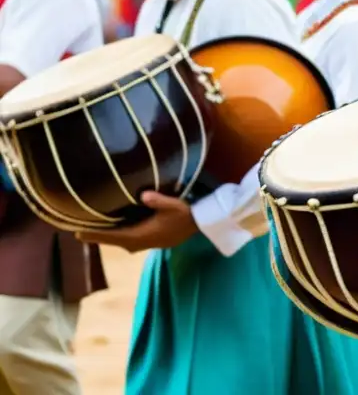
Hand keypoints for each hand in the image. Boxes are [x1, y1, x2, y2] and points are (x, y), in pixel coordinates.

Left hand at [76, 191, 198, 252]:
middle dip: (97, 235)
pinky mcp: (148, 242)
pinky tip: (115, 227)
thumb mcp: (174, 205)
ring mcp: (143, 244)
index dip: (95, 235)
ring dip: (107, 235)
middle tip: (80, 228)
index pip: (113, 236)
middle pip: (112, 240)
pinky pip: (127, 239)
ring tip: (93, 227)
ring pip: (119, 241)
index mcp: (141, 235)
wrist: (199, 226)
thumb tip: (144, 194)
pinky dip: (118, 234)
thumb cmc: (185, 214)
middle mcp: (138, 243)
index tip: (77, 233)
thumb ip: (158, 200)